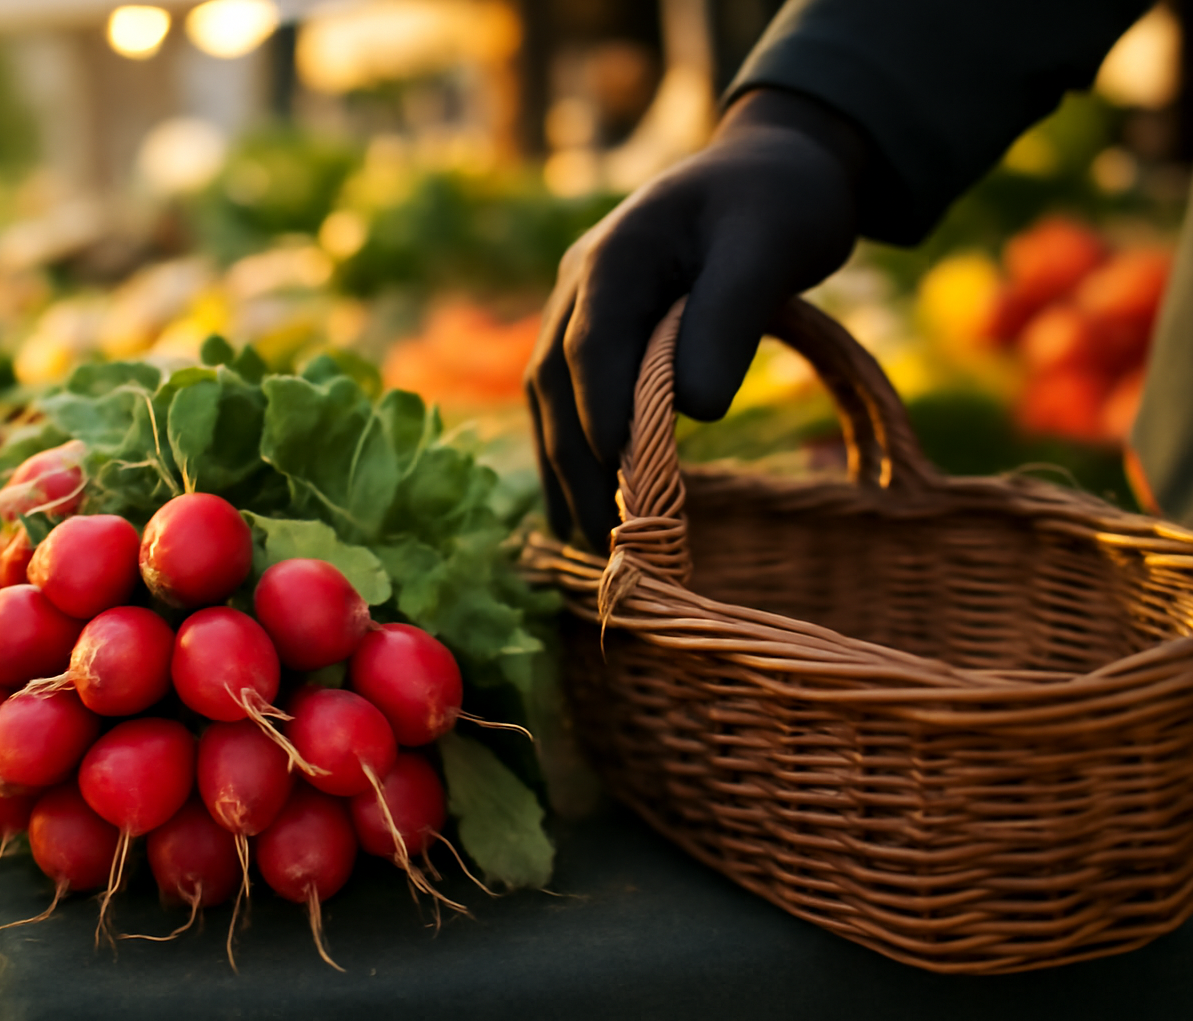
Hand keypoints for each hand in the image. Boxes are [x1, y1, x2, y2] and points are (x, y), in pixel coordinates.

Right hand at [527, 88, 865, 545]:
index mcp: (618, 253)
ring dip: (564, 469)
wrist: (767, 169)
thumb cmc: (779, 203)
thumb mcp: (772, 248)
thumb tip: (695, 410)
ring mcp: (577, 308)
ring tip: (587, 543)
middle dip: (575, 463)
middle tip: (602, 539)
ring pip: (549, 397)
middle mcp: (580, 282)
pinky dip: (571, 454)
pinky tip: (584, 509)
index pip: (592, 344)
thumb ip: (730, 320)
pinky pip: (565, 399)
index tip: (622, 474)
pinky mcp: (592, 333)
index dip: (600, 410)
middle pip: (555, 382)